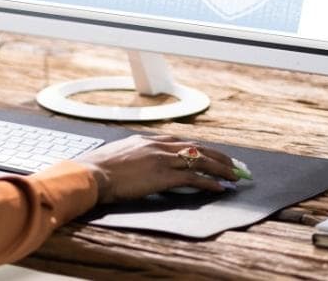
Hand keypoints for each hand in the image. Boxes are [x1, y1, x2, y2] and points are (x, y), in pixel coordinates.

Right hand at [73, 135, 237, 203]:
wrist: (92, 174)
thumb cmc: (99, 168)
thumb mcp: (119, 155)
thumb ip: (134, 155)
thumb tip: (138, 163)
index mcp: (148, 140)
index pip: (181, 142)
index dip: (200, 149)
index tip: (211, 154)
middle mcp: (158, 146)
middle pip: (197, 148)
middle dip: (218, 156)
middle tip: (234, 164)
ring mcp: (163, 160)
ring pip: (200, 161)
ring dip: (220, 169)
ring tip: (234, 175)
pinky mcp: (164, 176)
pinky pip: (194, 178)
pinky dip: (209, 182)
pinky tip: (220, 187)